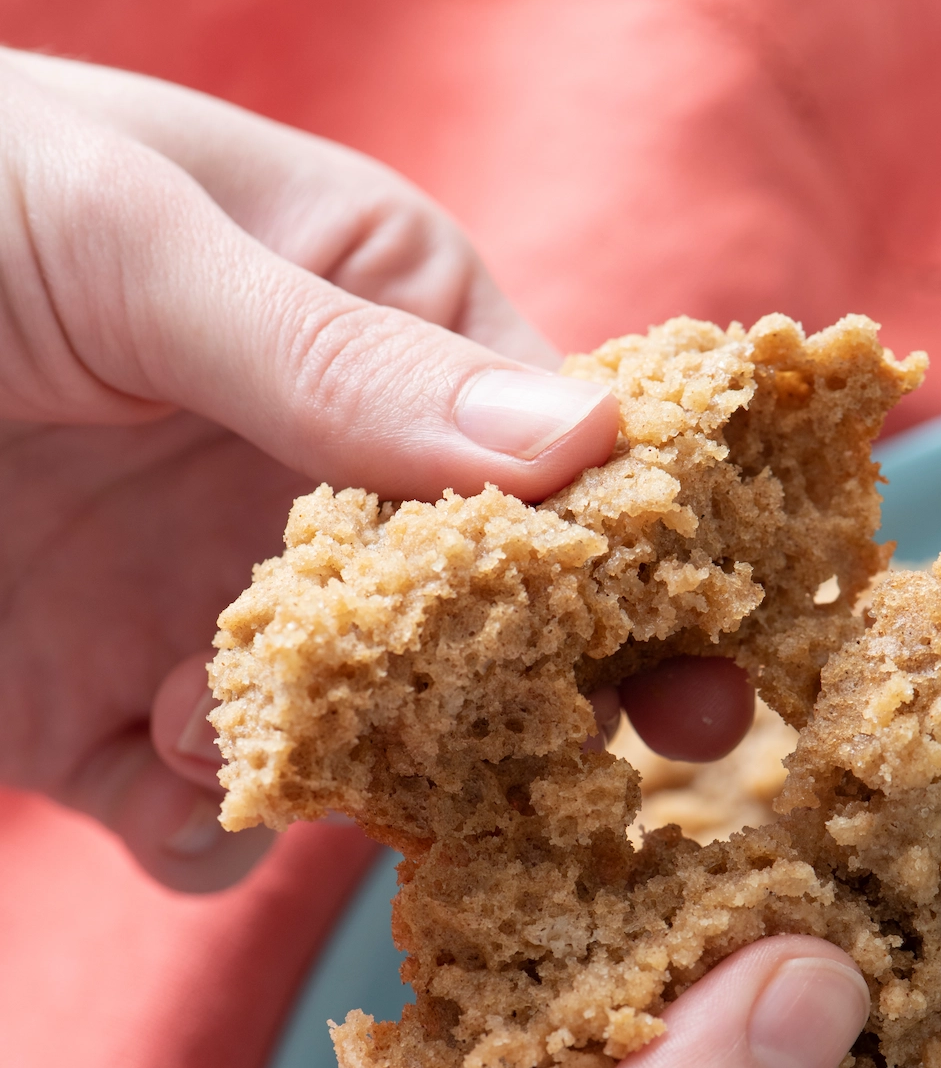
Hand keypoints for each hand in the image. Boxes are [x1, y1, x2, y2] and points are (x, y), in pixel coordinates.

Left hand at [0, 51, 620, 891]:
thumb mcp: (132, 236)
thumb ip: (337, 357)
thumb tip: (584, 440)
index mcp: (372, 325)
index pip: (554, 449)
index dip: (636, 551)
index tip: (702, 643)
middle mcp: (317, 481)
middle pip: (485, 624)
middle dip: (540, 698)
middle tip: (610, 758)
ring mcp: (222, 608)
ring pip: (366, 745)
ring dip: (346, 767)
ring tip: (236, 715)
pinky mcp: (111, 715)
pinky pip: (209, 821)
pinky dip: (211, 831)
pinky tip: (168, 770)